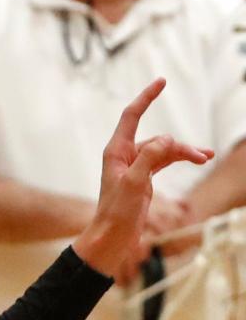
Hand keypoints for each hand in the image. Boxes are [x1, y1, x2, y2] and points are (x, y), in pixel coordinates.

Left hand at [72, 78, 212, 278]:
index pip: (132, 115)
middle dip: (179, 145)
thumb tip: (166, 138)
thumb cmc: (117, 212)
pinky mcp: (142, 178)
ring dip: (184, 153)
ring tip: (205, 158)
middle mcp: (124, 155)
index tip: (161, 81)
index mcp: (116, 150)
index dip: (146, 97)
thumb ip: (149, 158)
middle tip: (201, 157)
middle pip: (157, 139)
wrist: (113, 237)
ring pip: (163, 151)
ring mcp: (134, 166)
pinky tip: (197, 160)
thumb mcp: (134, 183)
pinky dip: (179, 160)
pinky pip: (164, 161)